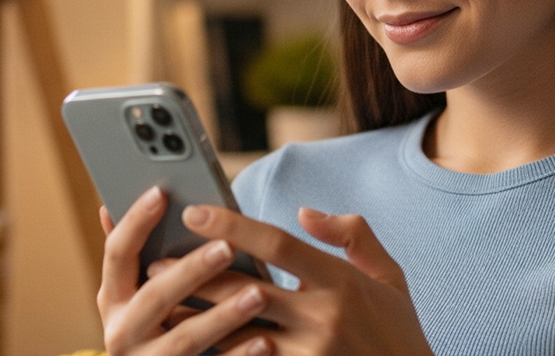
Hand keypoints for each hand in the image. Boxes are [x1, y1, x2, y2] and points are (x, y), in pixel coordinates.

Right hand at [96, 188, 274, 354]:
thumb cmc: (150, 326)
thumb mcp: (131, 295)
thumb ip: (130, 258)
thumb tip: (107, 207)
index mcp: (112, 299)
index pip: (117, 254)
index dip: (136, 222)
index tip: (161, 193)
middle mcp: (122, 332)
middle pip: (156, 296)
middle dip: (192, 271)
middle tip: (228, 246)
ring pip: (186, 338)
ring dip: (224, 315)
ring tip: (258, 293)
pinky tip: (265, 341)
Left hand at [145, 205, 435, 355]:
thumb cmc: (398, 328)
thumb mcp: (389, 274)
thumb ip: (351, 234)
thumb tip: (303, 212)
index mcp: (342, 281)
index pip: (277, 243)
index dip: (231, 225)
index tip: (194, 212)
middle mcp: (324, 317)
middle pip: (246, 289)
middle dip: (196, 274)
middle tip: (155, 261)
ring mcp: (311, 354)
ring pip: (238, 334)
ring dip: (197, 320)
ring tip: (161, 306)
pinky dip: (221, 353)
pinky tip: (193, 344)